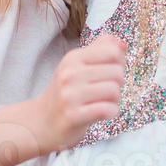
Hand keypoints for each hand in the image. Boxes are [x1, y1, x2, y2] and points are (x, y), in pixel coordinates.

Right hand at [39, 33, 126, 151]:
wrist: (42, 121)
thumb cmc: (66, 93)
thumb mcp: (78, 66)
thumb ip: (100, 51)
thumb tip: (123, 44)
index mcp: (73, 58)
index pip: (113, 51)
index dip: (119, 63)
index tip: (109, 74)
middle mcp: (70, 73)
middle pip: (117, 72)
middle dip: (118, 84)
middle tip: (105, 92)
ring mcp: (70, 95)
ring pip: (114, 91)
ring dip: (115, 100)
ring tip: (102, 102)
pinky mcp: (74, 115)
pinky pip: (108, 110)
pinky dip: (111, 112)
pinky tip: (101, 114)